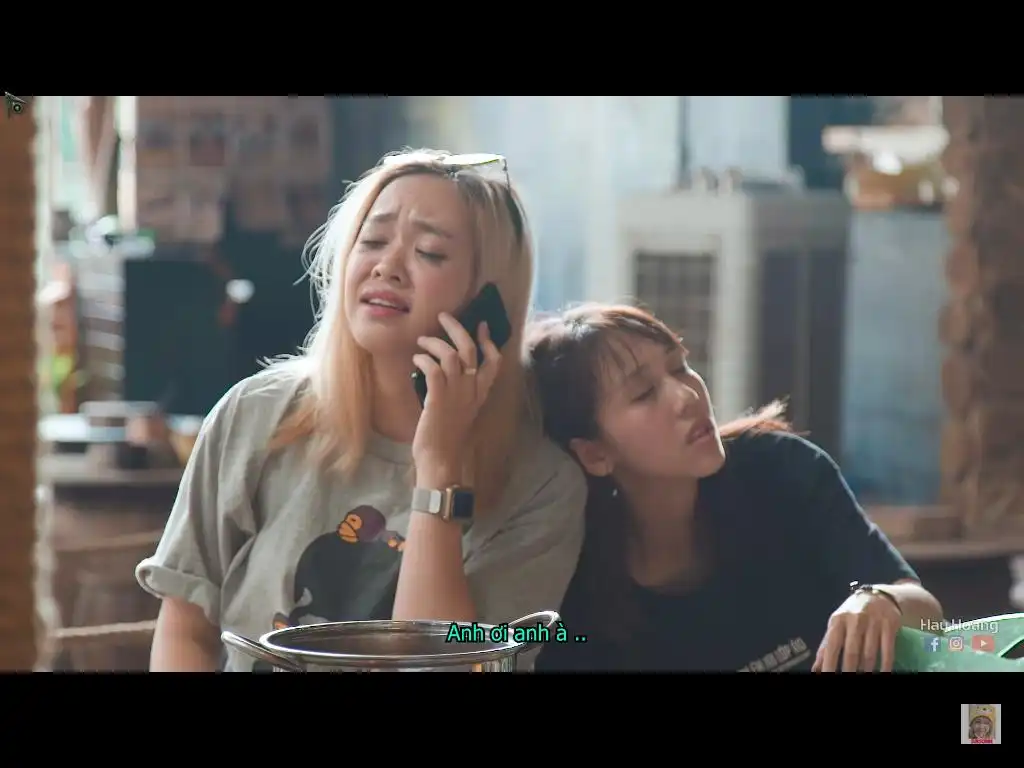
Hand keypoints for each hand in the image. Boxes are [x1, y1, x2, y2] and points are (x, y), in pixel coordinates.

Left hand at [412, 312, 501, 480]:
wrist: (441, 459)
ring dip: (434, 342)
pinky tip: (416, 360)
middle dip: (457, 328)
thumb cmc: (447, 437)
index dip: (488, 341)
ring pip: (451, 354)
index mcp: (480, 394)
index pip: (494, 361)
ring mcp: (456, 393)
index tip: (481, 325)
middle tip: (444, 317)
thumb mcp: (461, 411)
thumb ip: (460, 391)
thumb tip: (446, 370)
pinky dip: (423, 359)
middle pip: (470, 349)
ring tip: (422, 340)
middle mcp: (472, 390)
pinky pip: (433, 368)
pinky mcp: (438, 397)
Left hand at [812, 591, 900, 672]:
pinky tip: (883, 672)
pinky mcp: (889, 625)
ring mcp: (873, 622)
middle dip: (849, 670)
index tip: (827, 675)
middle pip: (851, 652)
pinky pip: (888, 650)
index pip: (832, 645)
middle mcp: (855, 620)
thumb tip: (816, 668)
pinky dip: (885, 665)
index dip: (829, 664)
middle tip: (847, 678)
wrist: (880, 597)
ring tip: (864, 676)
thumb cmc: (853, 614)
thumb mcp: (837, 624)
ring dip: (866, 670)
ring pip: (869, 653)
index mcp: (838, 620)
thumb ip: (826, 645)